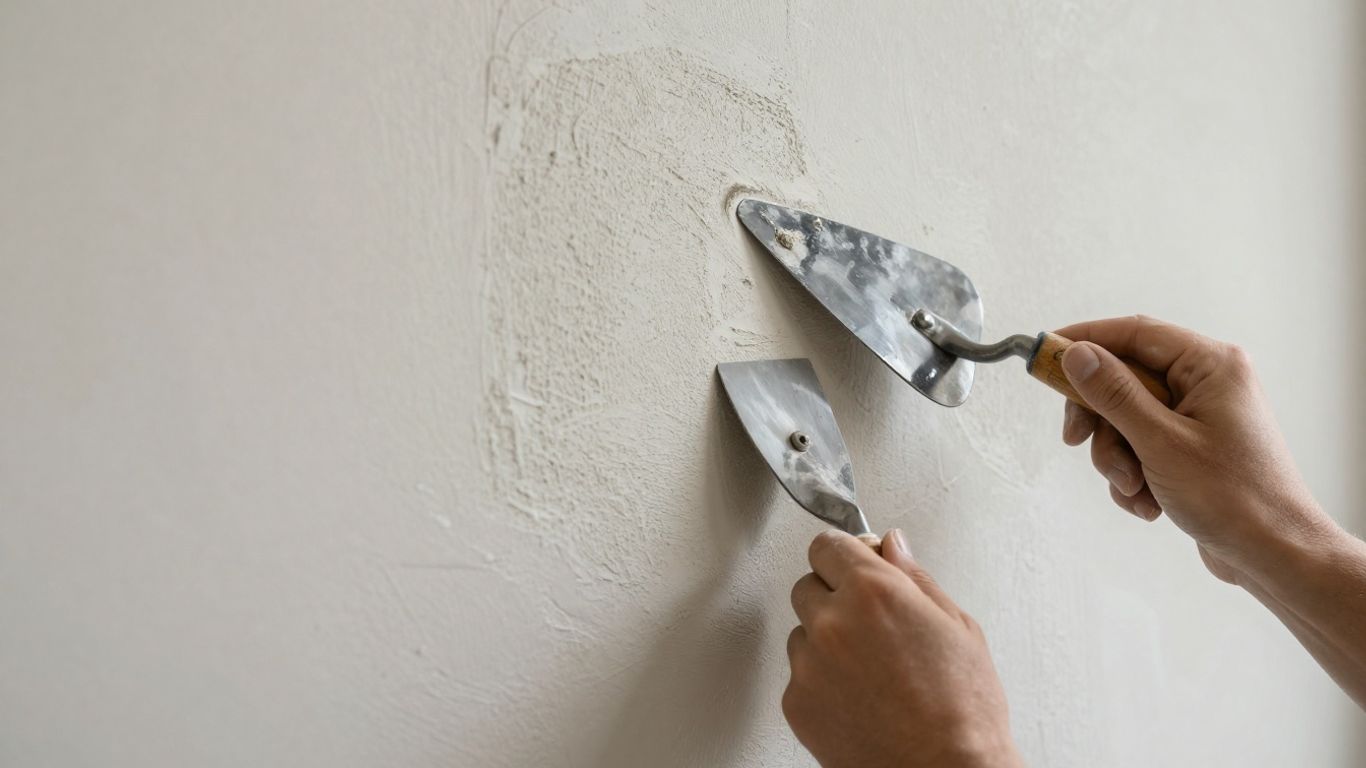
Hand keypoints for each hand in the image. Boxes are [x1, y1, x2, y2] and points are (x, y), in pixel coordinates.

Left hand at [784, 529, 1021, 767]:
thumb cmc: (963, 712)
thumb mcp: (958, 627)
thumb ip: (915, 578)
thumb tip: (893, 546)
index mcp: (874, 592)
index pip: (827, 545)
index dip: (845, 554)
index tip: (854, 564)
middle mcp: (832, 622)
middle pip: (807, 585)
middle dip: (834, 596)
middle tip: (871, 625)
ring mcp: (809, 664)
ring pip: (801, 633)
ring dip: (825, 641)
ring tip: (871, 671)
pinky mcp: (796, 703)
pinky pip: (799, 675)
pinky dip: (821, 682)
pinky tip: (859, 698)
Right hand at [1055, 315, 1333, 582]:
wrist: (1276, 555)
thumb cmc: (1236, 498)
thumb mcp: (1160, 442)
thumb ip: (1114, 394)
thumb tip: (1076, 354)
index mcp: (1211, 365)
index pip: (1133, 333)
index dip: (1083, 340)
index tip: (1042, 355)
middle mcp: (1207, 383)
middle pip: (1123, 380)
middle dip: (1101, 422)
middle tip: (1077, 442)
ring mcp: (1199, 416)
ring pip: (1125, 419)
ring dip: (1117, 457)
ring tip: (1134, 488)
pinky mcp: (1191, 448)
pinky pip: (1140, 446)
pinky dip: (1134, 475)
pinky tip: (1148, 504)